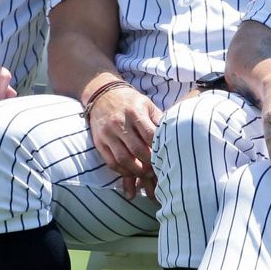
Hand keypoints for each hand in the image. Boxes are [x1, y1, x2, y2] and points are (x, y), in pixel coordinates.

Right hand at [87, 84, 161, 198]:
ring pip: (123, 159)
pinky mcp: (99, 142)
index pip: (149, 136)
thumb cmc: (130, 102)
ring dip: (136, 171)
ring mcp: (107, 133)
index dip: (158, 149)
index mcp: (135, 112)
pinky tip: (131, 172)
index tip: (164, 157)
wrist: (103, 95)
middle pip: (136, 150)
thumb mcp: (147, 105)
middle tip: (156, 171)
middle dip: (149, 164)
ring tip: (145, 174)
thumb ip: (158, 121)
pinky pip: (111, 162)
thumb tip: (171, 139)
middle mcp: (119, 123)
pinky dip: (122, 171)